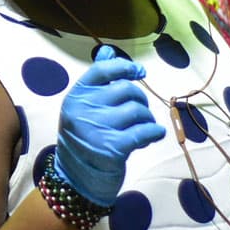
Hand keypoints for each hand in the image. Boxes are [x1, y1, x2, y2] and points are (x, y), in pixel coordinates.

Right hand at [54, 46, 166, 206]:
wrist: (75, 179)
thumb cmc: (83, 138)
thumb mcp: (83, 107)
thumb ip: (97, 80)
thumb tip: (107, 51)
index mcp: (76, 95)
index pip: (103, 70)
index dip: (125, 67)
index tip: (140, 72)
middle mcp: (84, 109)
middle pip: (126, 90)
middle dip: (139, 100)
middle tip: (139, 112)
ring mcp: (98, 128)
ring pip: (138, 111)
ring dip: (146, 119)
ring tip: (142, 128)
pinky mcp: (112, 148)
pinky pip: (144, 131)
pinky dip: (154, 132)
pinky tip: (155, 135)